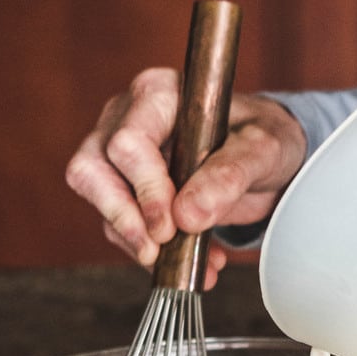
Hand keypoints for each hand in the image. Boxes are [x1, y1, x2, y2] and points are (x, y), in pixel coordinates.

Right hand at [65, 72, 307, 287]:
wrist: (264, 159)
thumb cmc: (261, 137)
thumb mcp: (263, 150)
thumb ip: (229, 175)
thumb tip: (187, 215)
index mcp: (159, 94)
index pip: (128, 141)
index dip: (145, 187)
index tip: (171, 224)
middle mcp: (127, 118)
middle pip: (92, 169)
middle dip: (124, 217)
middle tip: (159, 247)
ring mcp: (118, 154)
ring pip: (95, 200)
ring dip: (134, 240)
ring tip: (184, 262)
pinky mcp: (122, 188)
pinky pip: (117, 224)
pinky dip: (148, 250)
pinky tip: (190, 261)